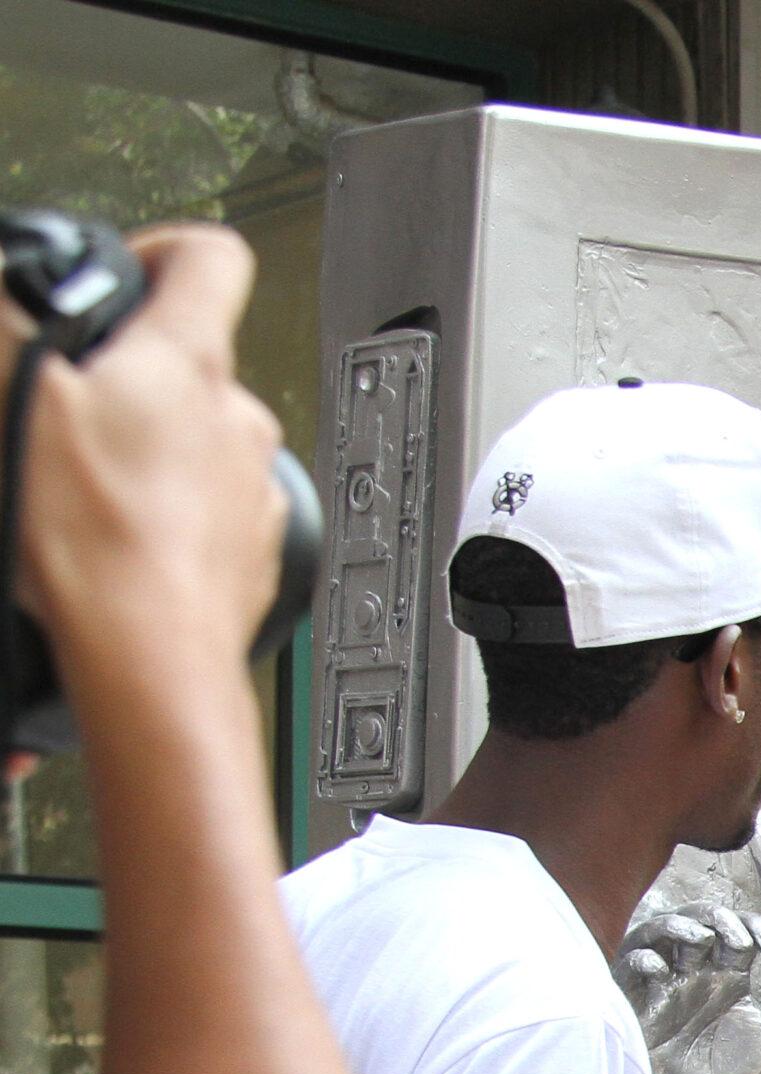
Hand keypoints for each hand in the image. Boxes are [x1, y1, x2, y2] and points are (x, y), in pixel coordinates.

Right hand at [10, 227, 284, 694]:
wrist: (150, 655)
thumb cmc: (100, 537)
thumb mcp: (18, 395)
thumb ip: (8, 324)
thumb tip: (3, 285)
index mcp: (191, 363)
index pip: (212, 257)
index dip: (163, 247)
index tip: (123, 269)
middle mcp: (241, 422)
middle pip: (192, 361)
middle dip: (130, 374)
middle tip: (68, 402)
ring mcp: (252, 492)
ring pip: (197, 442)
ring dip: (147, 448)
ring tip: (85, 479)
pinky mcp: (249, 554)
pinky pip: (205, 511)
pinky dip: (165, 512)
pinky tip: (117, 532)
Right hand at [618, 905, 760, 1073]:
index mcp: (730, 978)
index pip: (740, 931)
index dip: (757, 925)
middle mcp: (696, 976)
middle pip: (698, 921)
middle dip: (718, 918)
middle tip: (740, 938)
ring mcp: (664, 988)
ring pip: (658, 933)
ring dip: (677, 925)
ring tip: (700, 936)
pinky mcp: (636, 1008)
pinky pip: (626, 969)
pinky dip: (640, 960)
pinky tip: (660, 969)